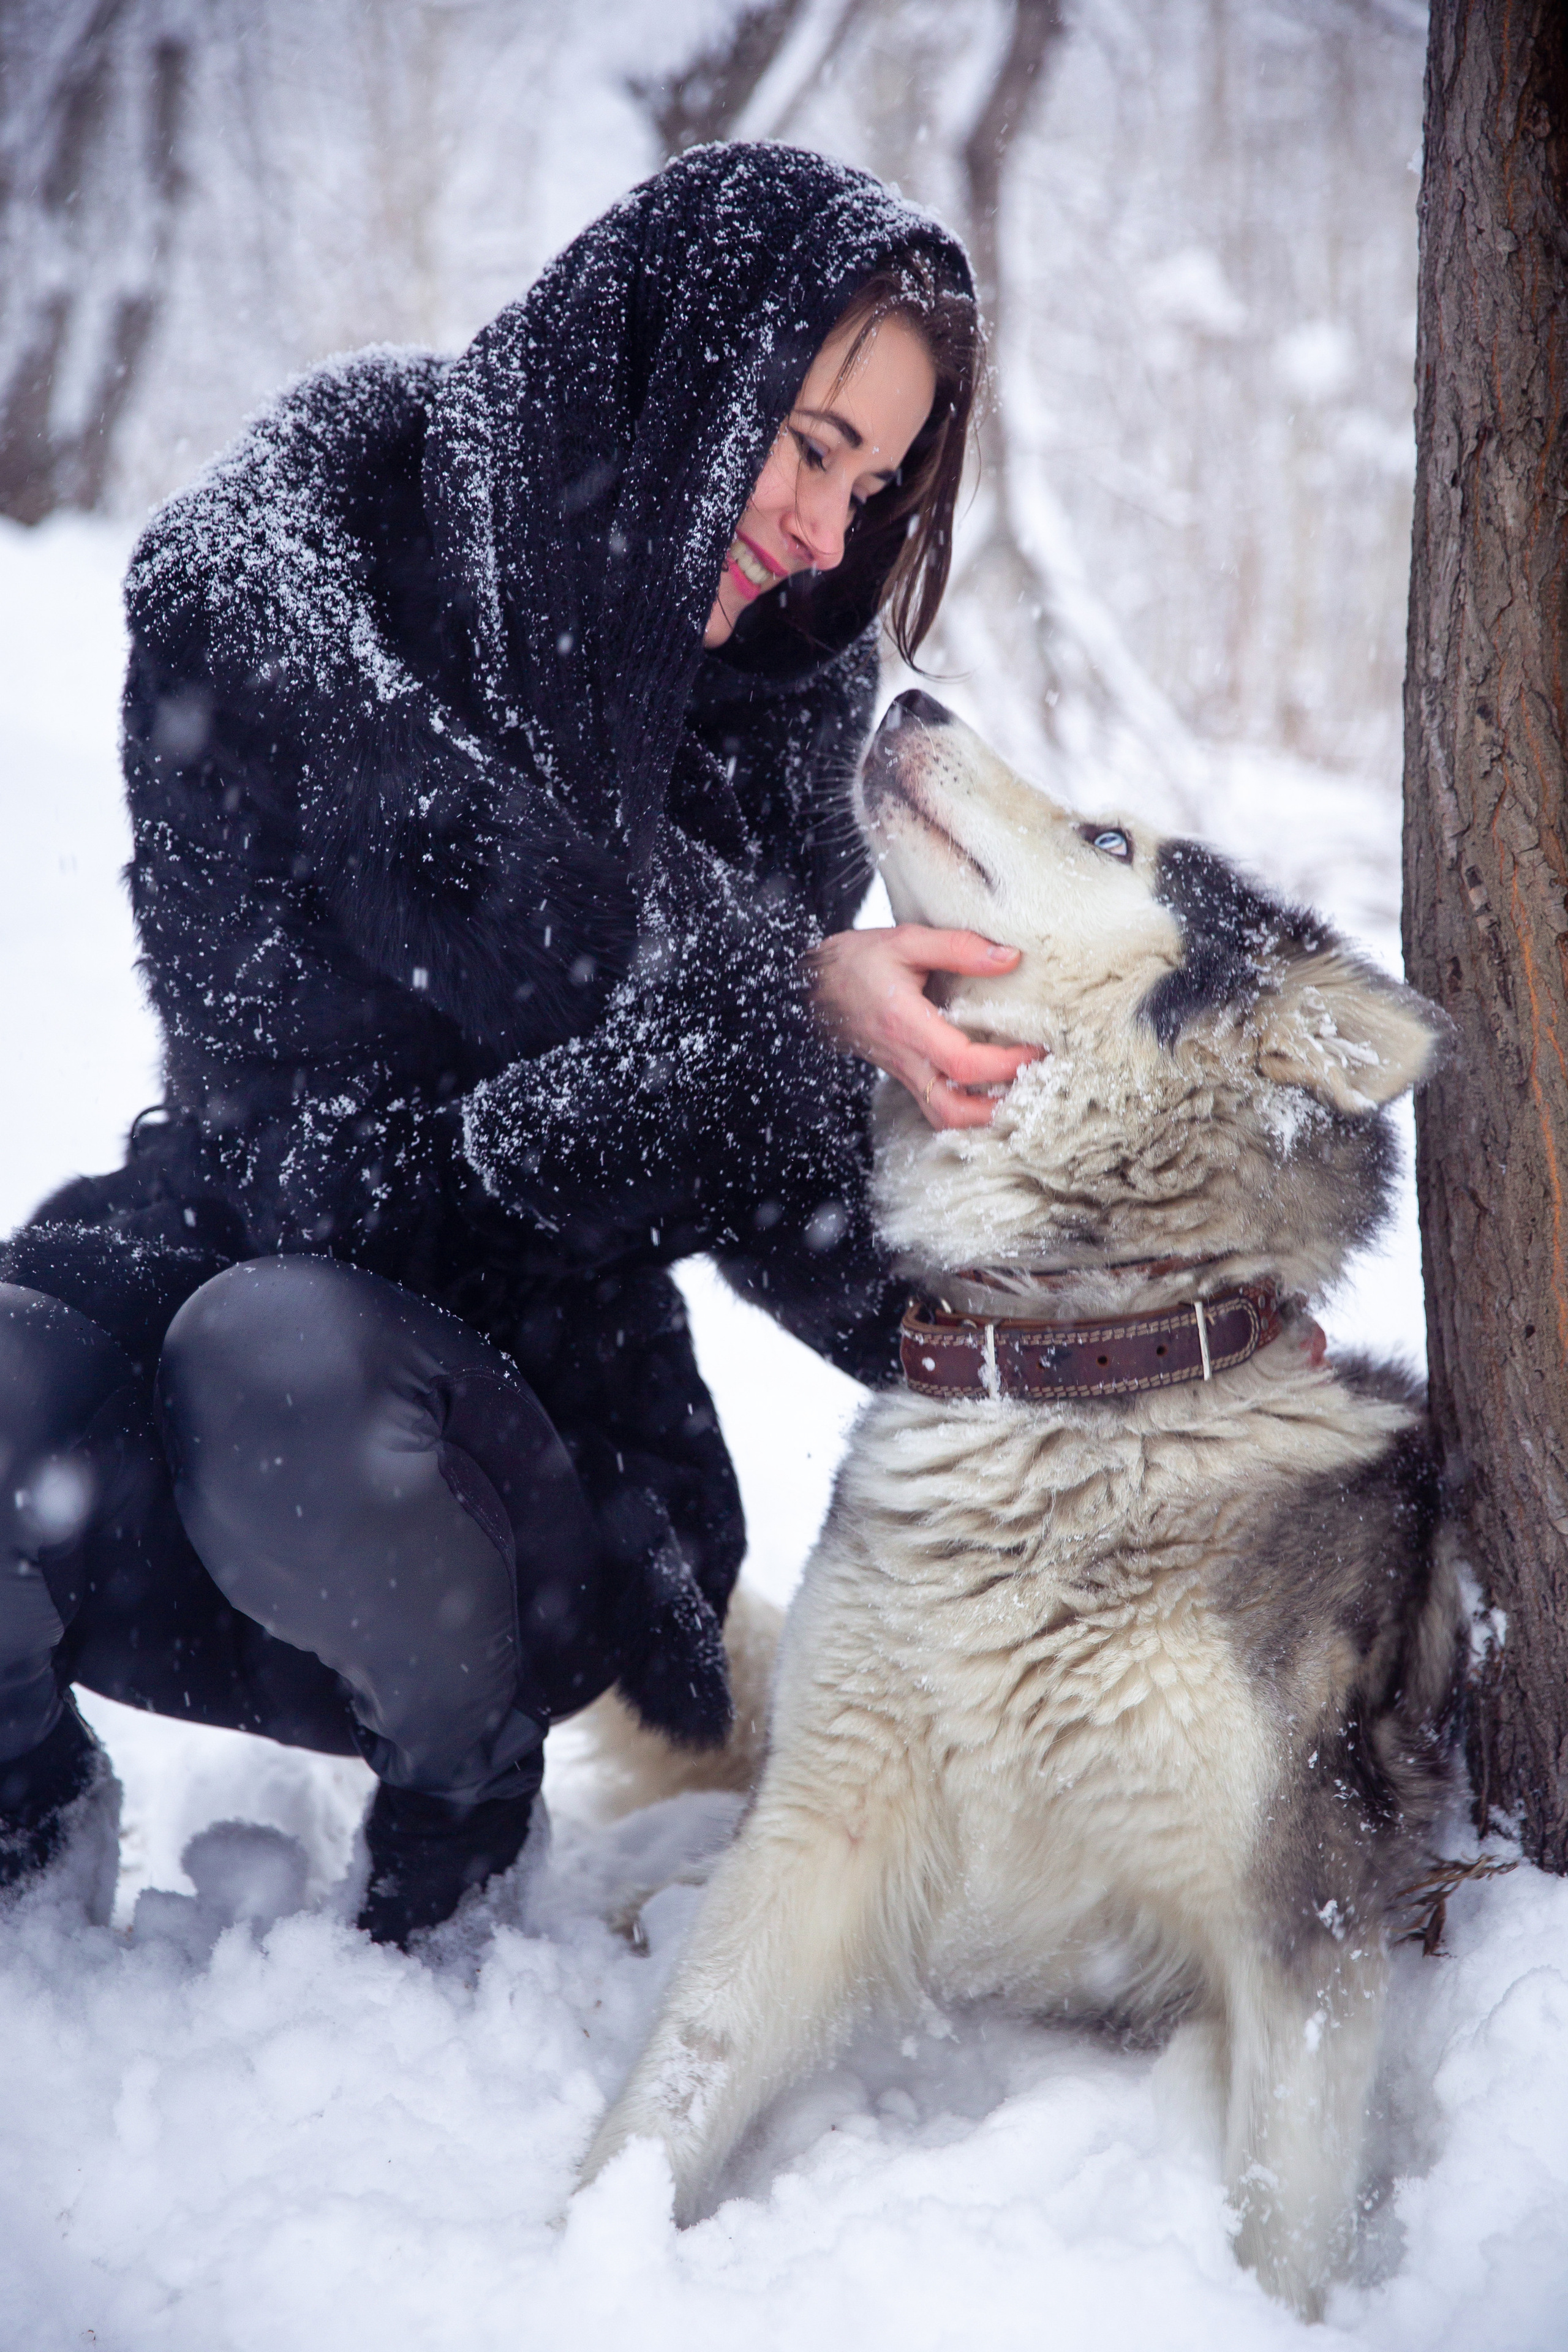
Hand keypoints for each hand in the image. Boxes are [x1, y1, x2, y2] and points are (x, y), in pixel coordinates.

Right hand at [809, 926, 1043, 1128]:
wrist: (813, 986)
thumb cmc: (857, 962)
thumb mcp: (907, 941)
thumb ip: (959, 948)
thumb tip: (1010, 958)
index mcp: (906, 1025)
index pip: (963, 1062)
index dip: (1007, 1063)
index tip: (1037, 1049)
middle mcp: (905, 1058)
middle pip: (953, 1111)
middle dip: (998, 1109)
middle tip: (1034, 1085)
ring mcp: (903, 1071)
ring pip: (944, 1118)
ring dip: (983, 1116)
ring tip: (1018, 1094)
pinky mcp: (904, 1073)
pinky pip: (936, 1106)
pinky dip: (967, 1109)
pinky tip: (990, 1092)